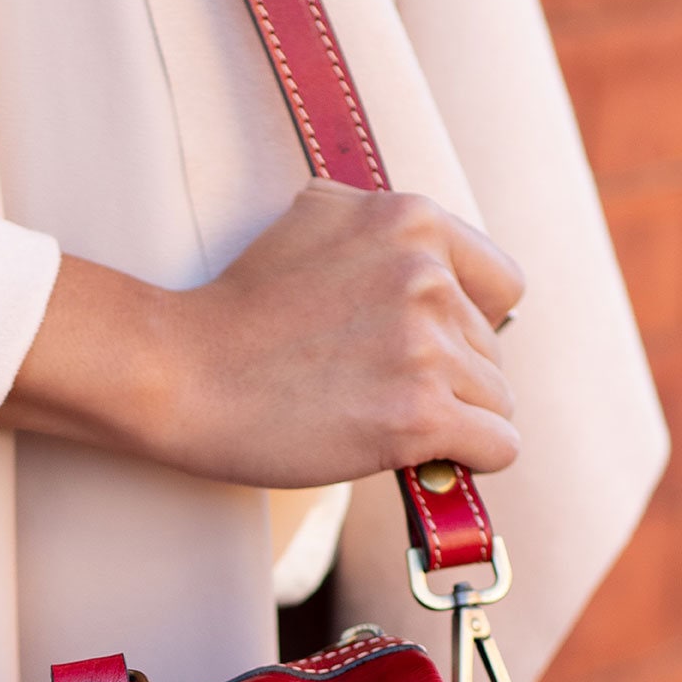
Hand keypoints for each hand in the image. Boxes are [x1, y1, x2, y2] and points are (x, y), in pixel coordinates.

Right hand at [0, 181, 524, 488]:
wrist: (179, 373)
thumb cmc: (234, 314)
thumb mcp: (314, 224)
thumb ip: (383, 234)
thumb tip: (437, 266)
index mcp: (409, 220)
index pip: (501, 284)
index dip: (469, 326)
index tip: (424, 353)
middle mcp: (427, 274)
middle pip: (493, 351)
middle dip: (449, 381)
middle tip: (373, 396)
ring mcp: (426, 344)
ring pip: (497, 400)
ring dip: (452, 423)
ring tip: (378, 424)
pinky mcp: (419, 411)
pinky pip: (498, 445)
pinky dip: (468, 461)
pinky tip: (421, 459)